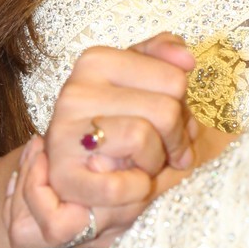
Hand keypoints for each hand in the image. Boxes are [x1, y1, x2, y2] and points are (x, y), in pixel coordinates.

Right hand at [3, 33, 211, 247]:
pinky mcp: (62, 175)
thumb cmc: (112, 123)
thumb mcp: (134, 81)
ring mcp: (64, 132)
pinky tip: (133, 185)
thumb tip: (186, 59)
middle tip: (168, 152)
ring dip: (156, 164)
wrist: (70, 168)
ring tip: (145, 165)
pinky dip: (137, 191)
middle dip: (177, 141)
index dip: (184, 108)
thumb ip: (160, 56)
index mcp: (96, 61)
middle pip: (166, 111)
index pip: (175, 79)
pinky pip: (118, 185)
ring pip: (143, 139)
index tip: (172, 123)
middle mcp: (76, 91)